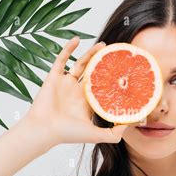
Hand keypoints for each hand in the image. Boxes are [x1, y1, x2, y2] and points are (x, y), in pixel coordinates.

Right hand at [22, 36, 128, 150]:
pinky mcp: (54, 77)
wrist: (44, 130)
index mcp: (87, 103)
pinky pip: (62, 59)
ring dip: (90, 53)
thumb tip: (132, 124)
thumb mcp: (96, 135)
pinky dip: (68, 48)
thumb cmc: (68, 134)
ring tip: (102, 45)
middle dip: (103, 62)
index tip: (125, 72)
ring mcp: (65, 83)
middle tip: (114, 53)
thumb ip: (115, 133)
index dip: (112, 79)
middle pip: (93, 72)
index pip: (102, 87)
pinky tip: (77, 39)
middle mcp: (77, 92)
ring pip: (80, 64)